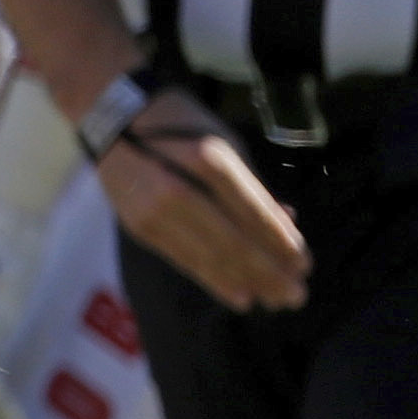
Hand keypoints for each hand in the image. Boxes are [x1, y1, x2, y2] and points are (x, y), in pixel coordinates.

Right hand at [96, 99, 309, 312]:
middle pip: (232, 241)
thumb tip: (287, 222)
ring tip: (275, 300)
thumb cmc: (181, 123)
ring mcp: (155, 211)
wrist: (113, 118)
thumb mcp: (224, 141)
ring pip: (209, 257)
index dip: (280, 242)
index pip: (251, 212)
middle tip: (296, 296)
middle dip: (268, 272)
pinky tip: (240, 296)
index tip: (304, 265)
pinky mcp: (142, 228)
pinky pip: (184, 260)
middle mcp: (179, 188)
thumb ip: (253, 185)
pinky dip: (215, 280)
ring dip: (247, 282)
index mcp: (207, 159)